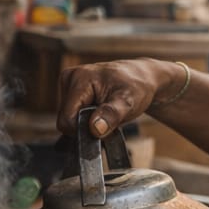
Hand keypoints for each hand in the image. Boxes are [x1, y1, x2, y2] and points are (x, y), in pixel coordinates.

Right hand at [57, 59, 174, 138]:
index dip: (83, 130)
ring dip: (86, 123)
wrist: (141, 77)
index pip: (67, 119)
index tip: (104, 128)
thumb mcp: (129, 101)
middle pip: (66, 119)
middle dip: (86, 126)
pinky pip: (72, 114)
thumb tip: (95, 128)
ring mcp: (69, 83)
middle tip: (107, 119)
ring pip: (69, 118)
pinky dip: (85, 118)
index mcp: (79, 78)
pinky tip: (99, 113)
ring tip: (105, 114)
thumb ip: (112, 114)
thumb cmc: (136, 87)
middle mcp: (69, 78)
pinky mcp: (71, 90)